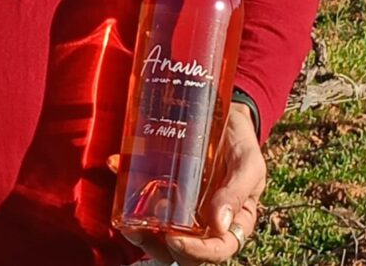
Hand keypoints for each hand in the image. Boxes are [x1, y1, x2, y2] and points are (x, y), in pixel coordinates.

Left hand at [118, 102, 265, 263]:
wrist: (229, 114)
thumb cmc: (243, 144)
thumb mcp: (249, 164)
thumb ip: (237, 192)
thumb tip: (219, 226)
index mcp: (230, 221)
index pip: (215, 249)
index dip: (196, 253)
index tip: (175, 241)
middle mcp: (204, 218)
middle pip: (182, 247)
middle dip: (158, 246)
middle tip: (143, 229)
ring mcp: (182, 202)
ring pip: (159, 228)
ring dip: (140, 228)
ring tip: (127, 217)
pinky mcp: (164, 181)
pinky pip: (143, 190)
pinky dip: (126, 181)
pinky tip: (116, 164)